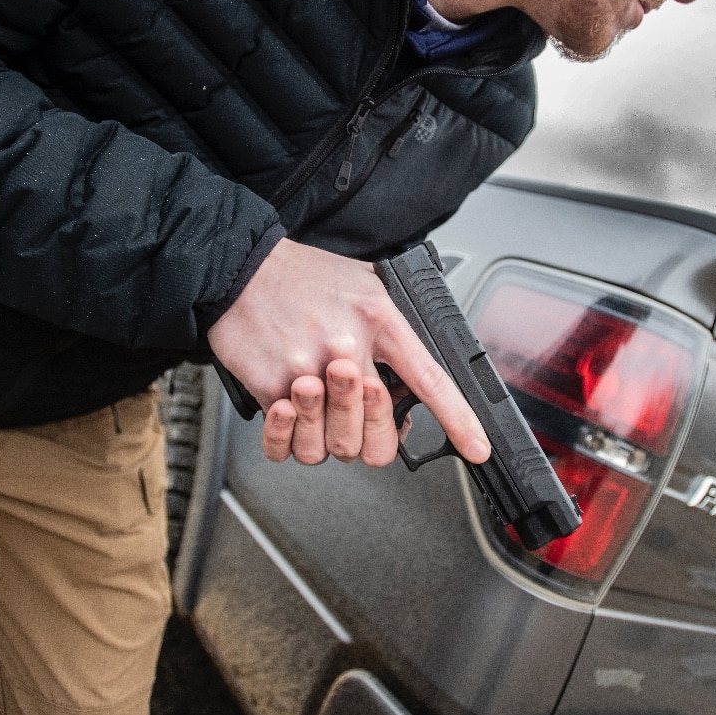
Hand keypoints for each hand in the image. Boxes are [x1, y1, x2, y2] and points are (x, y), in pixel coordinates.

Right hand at [205, 238, 489, 467]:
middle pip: (377, 437)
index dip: (458, 420)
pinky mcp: (270, 387)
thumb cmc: (302, 275)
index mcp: (380, 321)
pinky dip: (288, 438)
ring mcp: (307, 372)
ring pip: (332, 447)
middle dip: (373, 435)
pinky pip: (286, 443)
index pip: (430, 381)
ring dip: (327, 433)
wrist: (238, 267)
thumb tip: (415, 371)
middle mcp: (347, 349)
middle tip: (360, 412)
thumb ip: (394, 324)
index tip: (477, 447)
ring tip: (319, 400)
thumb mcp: (366, 282)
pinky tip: (289, 413)